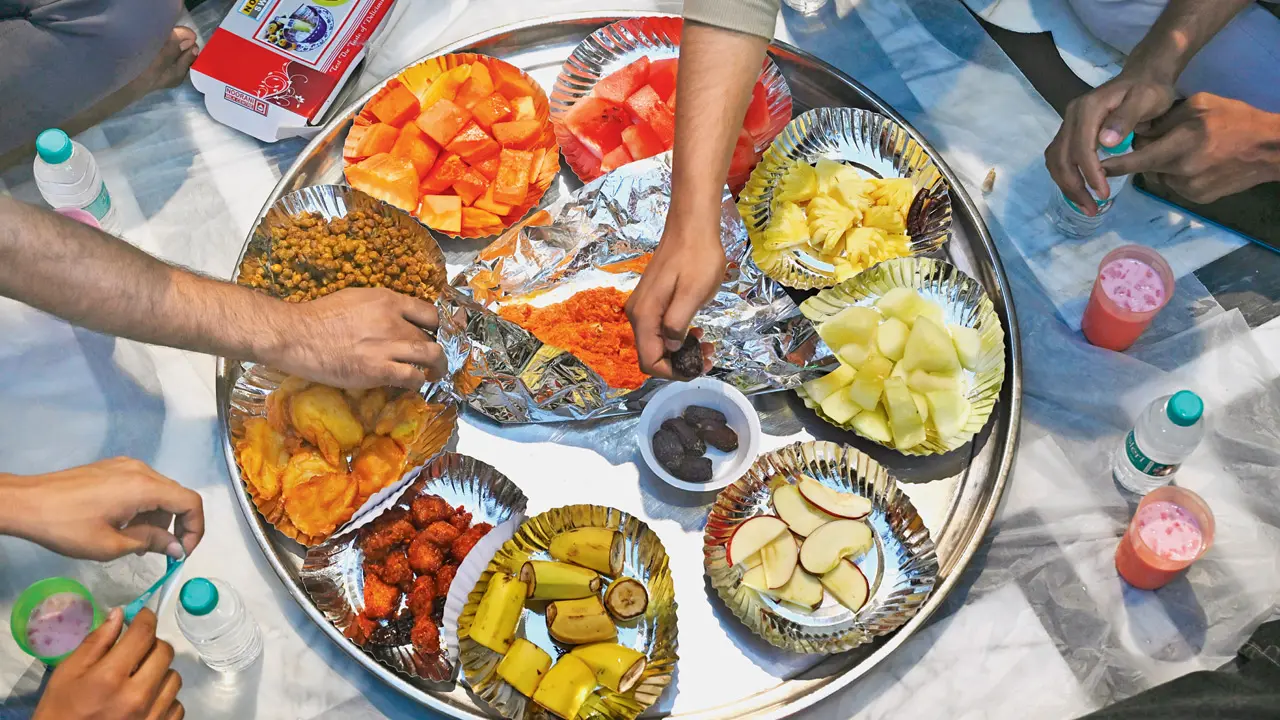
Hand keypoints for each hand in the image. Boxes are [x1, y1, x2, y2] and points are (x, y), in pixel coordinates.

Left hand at [3, 458, 202, 560]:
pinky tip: (122, 524)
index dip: (195, 528)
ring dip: (157, 518)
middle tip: (159, 551)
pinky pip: (141, 486)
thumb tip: (177, 547)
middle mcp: (141, 470)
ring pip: (159, 492)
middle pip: (176, 496)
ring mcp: (126, 466)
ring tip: (134, 540)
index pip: (190, 502)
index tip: (182, 551)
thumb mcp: (111, 544)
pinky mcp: (113, 467)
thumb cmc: (67, 527)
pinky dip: (143, 507)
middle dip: (175, 526)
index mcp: (144, 487)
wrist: (27, 503)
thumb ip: (151, 542)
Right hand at [34, 608, 183, 719]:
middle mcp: (137, 696)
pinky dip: (164, 697)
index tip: (141, 616)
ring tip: (139, 678)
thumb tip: (120, 615)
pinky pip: (176, 703)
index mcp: (110, 677)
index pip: (143, 634)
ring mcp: (151, 714)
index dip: (145, 618)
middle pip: (165, 652)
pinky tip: (145, 699)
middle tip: (136, 650)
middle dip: (152, 645)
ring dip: (160, 672)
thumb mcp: (67, 674)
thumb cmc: (60, 710)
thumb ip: (96, 643)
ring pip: (174, 677)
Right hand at [269, 287, 447, 389]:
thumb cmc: (320, 316)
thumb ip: (381, 307)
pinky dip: (417, 382)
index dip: (435, 326)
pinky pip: (412, 377)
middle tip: (432, 359)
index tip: (433, 335)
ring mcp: (387, 346)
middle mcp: (393, 321)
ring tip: (435, 373)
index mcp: (388, 300)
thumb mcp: (356, 298)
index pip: (429, 312)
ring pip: (431, 355)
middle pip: (430, 336)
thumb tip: (397, 318)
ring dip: (437, 367)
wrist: (297, 335)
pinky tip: (413, 384)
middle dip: (434, 348)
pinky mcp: (378, 370)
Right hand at [626, 216, 724, 377]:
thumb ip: (677, 324)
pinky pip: (659, 329)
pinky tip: (696, 331)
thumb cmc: (697, 257)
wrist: (691, 226)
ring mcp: (643, 306)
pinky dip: (678, 336)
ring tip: (707, 344)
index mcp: (645, 315)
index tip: (698, 368)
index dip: (672, 372)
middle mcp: (638, 314)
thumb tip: (670, 348)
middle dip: (679, 364)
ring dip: (681, 351)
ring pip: (656, 343)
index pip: (649, 361)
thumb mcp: (693, 294)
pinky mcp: (652, 300)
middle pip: (651, 354)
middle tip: (709, 356)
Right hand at [1045, 73, 1175, 214]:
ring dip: (1067, 185)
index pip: (1081, 147)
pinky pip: (1060, 157)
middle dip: (1074, 187)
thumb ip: (1126, 118)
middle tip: (1092, 209)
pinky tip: (1081, 189)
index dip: (1090, 173)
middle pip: (1061, 157)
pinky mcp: (1070, 131)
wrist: (1143, 75)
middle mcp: (1071, 116)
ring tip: (1086, 205)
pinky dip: (1066, 177)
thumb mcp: (1146, 100)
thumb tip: (1105, 142)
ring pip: (1056, 160)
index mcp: (1088, 109)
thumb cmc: (1149, 90)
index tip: (1104, 194)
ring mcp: (1068, 123)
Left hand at [1101, 93, 1279, 203]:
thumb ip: (1163, 119)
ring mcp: (1190, 189)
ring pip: (1158, 177)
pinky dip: (1175, 174)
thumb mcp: (1198, 104)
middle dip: (1142, 156)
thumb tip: (1135, 131)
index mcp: (1180, 145)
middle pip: (1145, 167)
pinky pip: (1174, 185)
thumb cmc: (1235, 120)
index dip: (1113, 163)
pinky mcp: (1198, 199)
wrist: (1270, 149)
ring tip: (1182, 149)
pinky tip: (1193, 162)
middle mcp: (1181, 171)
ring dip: (1160, 165)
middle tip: (1156, 140)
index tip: (1094, 164)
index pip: (1134, 159)